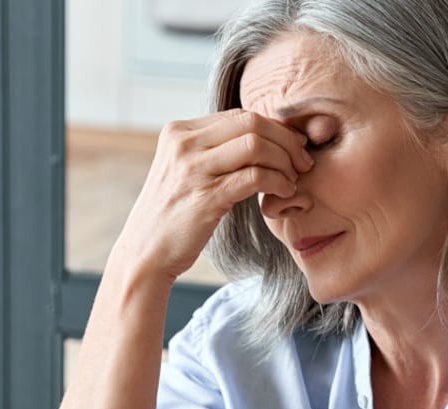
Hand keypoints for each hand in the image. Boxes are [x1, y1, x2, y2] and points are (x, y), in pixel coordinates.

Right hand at [108, 109, 313, 280]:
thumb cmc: (172, 215)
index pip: (239, 115)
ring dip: (285, 161)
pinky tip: (284, 192)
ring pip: (256, 145)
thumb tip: (258, 137)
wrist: (145, 253)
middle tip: (302, 161)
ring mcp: (192, 169)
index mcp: (178, 131)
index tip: (292, 147)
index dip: (273, 128)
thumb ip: (212, 150)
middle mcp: (183, 143)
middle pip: (251, 123)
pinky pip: (255, 176)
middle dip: (285, 140)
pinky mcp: (205, 197)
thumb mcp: (185, 171)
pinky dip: (278, 181)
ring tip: (293, 179)